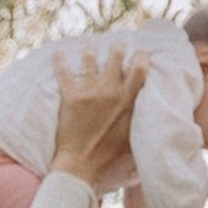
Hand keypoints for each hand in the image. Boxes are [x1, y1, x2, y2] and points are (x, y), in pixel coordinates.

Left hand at [47, 44, 146, 191]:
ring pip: (90, 59)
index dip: (140, 57)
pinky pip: (63, 71)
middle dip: (116, 49)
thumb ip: (139, 117)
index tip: (139, 54)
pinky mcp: (71, 94)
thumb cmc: (108, 152)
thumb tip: (150, 110)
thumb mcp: (132, 134)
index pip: (139, 69)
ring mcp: (89, 90)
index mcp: (127, 100)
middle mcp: (110, 90)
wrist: (82, 161)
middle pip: (115, 56)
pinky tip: (58, 54)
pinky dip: (60, 61)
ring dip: (90, 53)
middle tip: (115, 47)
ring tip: (90, 50)